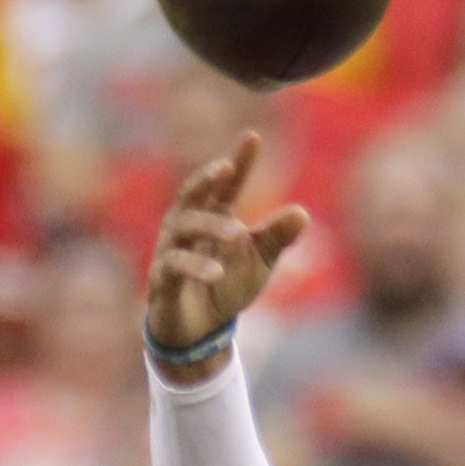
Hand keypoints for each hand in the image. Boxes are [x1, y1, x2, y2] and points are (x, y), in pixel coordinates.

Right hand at [145, 131, 310, 373]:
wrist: (201, 329)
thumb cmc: (228, 283)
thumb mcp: (260, 260)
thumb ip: (277, 237)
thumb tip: (302, 213)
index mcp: (213, 215)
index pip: (227, 184)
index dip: (239, 161)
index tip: (253, 136)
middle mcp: (186, 225)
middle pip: (194, 194)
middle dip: (208, 178)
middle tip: (228, 167)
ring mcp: (171, 249)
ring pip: (184, 226)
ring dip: (211, 227)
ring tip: (238, 234)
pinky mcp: (162, 278)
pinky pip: (173, 265)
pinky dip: (194, 266)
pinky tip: (216, 272)